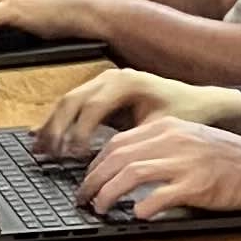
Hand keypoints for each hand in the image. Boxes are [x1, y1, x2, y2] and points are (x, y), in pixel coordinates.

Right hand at [33, 68, 239, 161]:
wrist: (198, 100)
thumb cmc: (185, 112)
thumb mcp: (163, 128)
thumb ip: (137, 141)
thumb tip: (113, 163)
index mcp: (126, 82)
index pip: (92, 107)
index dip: (80, 133)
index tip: (75, 156)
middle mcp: (111, 77)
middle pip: (72, 101)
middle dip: (58, 129)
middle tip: (49, 155)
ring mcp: (103, 81)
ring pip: (67, 102)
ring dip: (52, 126)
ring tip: (41, 150)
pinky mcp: (99, 91)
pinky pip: (72, 104)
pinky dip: (58, 122)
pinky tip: (44, 139)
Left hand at [79, 115, 240, 227]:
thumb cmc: (231, 160)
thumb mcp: (191, 142)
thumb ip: (160, 148)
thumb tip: (125, 166)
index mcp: (169, 127)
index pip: (119, 142)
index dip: (96, 163)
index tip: (88, 180)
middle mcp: (173, 139)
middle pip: (118, 156)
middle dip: (94, 179)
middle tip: (84, 197)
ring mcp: (185, 161)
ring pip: (131, 173)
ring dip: (109, 193)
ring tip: (100, 208)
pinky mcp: (197, 184)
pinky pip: (160, 195)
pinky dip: (143, 207)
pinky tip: (136, 215)